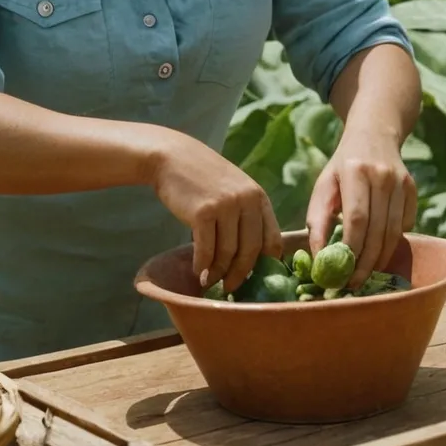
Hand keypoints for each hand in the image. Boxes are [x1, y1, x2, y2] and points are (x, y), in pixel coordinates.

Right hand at [147, 128, 282, 293]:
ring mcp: (226, 205)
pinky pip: (206, 250)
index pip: (273, 240)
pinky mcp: (203, 212)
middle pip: (251, 251)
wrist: (172, 157)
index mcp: (258, 197)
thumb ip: (245, 216)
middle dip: (241, 275)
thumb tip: (250, 258)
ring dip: (218, 272)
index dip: (266, 265)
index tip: (255, 279)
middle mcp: (247, 200)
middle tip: (231, 288)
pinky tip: (197, 271)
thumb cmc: (202, 177)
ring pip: (227, 253)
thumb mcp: (233, 189)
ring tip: (209, 281)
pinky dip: (202, 265)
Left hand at [305, 126, 417, 288]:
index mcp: (356, 171)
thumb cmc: (342, 166)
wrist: (374, 135)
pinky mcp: (413, 189)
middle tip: (353, 283)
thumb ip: (317, 219)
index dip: (351, 249)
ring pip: (395, 232)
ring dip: (381, 259)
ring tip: (365, 275)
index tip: (341, 272)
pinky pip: (406, 225)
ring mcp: (402, 182)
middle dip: (366, 262)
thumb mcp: (324, 185)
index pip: (357, 219)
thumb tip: (318, 257)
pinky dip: (393, 242)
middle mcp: (382, 176)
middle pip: (378, 230)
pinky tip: (379, 250)